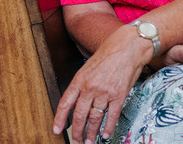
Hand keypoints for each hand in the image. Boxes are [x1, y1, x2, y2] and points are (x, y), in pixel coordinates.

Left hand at [52, 25, 147, 143]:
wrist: (126, 48)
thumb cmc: (107, 56)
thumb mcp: (87, 67)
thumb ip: (81, 85)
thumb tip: (76, 102)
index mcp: (79, 80)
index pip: (65, 103)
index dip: (59, 118)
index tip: (56, 130)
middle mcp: (90, 87)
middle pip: (80, 115)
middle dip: (76, 131)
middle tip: (76, 141)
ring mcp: (104, 92)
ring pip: (95, 118)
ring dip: (92, 133)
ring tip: (89, 142)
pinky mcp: (119, 96)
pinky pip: (112, 116)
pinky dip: (108, 127)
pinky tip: (105, 135)